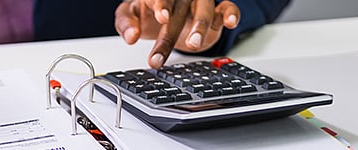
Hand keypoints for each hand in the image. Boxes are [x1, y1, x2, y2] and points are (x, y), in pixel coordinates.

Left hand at [115, 0, 239, 67]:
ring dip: (200, 26)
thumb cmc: (147, 12)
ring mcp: (199, 2)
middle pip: (179, 10)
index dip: (161, 5)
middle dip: (170, 34)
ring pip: (204, 9)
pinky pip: (228, 8)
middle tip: (163, 52)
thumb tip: (130, 37)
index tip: (161, 17)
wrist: (163, 16)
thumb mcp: (130, 16)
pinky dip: (231, 14)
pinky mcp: (216, 12)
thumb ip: (126, 24)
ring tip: (194, 44)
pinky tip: (230, 23)